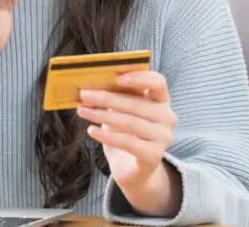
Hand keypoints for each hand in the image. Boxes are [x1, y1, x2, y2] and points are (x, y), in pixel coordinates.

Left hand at [77, 71, 181, 215]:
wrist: (134, 170)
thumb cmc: (126, 134)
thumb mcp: (122, 112)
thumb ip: (116, 97)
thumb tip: (91, 85)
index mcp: (161, 101)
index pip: (158, 82)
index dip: (139, 78)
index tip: (117, 78)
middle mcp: (167, 118)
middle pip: (136, 103)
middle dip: (107, 98)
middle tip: (84, 94)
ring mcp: (163, 137)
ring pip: (130, 122)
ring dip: (102, 115)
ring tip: (82, 111)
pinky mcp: (154, 155)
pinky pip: (127, 142)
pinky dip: (106, 135)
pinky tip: (91, 130)